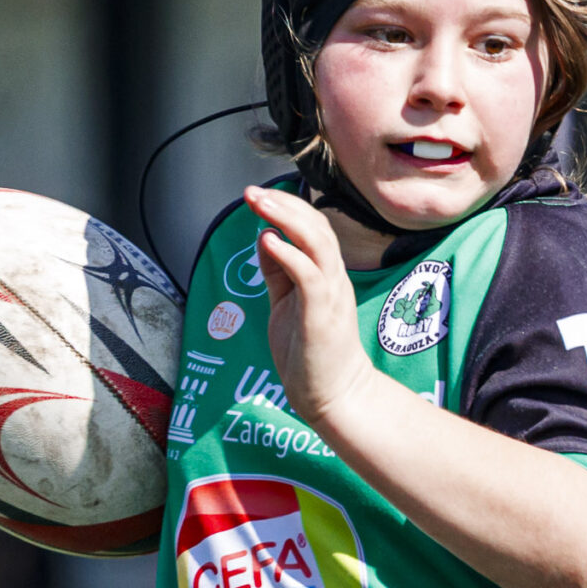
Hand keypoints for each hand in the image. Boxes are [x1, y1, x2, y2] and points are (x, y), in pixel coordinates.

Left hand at [244, 186, 374, 425]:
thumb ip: (277, 271)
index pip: (312, 227)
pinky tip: (268, 240)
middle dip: (284, 205)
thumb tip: (264, 236)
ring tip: (260, 204)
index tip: (257, 196)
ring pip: (318, 244)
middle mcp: (333, 278)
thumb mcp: (286, 302)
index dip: (286, 207)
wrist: (333, 395)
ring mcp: (331, 295)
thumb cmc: (311, 353)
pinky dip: (289, 255)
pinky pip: (310, 276)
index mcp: (325, 274)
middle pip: (317, 227)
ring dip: (288, 219)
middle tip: (253, 193)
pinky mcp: (323, 315)